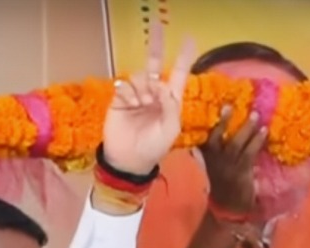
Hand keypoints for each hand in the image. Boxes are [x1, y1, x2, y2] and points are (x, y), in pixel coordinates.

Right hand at [101, 25, 195, 175]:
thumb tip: (163, 86)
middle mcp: (154, 94)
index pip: (178, 75)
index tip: (189, 39)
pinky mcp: (120, 98)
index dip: (184, 58)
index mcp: (170, 101)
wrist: (129, 160)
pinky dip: (129, 92)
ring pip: (140, 76)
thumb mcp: (170, 130)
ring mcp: (136, 94)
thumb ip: (171, 107)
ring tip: (142, 103)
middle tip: (157, 24)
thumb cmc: (153, 148)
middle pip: (155, 64)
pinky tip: (131, 104)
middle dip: (157, 45)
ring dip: (143, 86)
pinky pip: (125, 85)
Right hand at [202, 106, 267, 216]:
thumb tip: (213, 128)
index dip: (206, 122)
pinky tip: (264, 131)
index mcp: (205, 157)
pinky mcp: (241, 171)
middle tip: (230, 106)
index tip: (212, 106)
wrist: (229, 207)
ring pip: (236, 143)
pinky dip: (257, 141)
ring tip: (255, 115)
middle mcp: (214, 160)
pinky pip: (250, 153)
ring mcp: (227, 165)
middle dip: (222, 122)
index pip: (202, 137)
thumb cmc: (222, 183)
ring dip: (246, 128)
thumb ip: (211, 151)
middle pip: (216, 137)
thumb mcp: (211, 166)